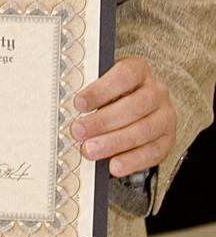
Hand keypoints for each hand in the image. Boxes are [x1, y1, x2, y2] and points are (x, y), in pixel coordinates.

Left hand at [71, 55, 175, 177]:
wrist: (138, 110)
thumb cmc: (113, 96)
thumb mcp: (103, 86)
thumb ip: (90, 94)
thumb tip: (67, 107)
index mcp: (140, 70)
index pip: (124, 75)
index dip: (100, 89)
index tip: (79, 103)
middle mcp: (157, 91)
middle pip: (133, 106)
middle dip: (102, 121)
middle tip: (78, 131)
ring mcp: (165, 116)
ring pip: (143, 130)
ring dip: (114, 142)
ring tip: (90, 150)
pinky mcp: (168, 139)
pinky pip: (153, 152)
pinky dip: (132, 161)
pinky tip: (114, 166)